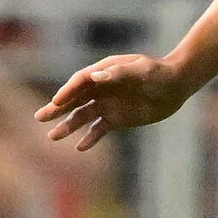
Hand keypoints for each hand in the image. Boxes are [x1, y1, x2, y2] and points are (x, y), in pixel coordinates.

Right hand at [35, 54, 187, 150]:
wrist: (177, 85)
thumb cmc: (160, 73)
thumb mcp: (142, 70)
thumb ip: (119, 73)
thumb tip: (96, 77)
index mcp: (105, 72)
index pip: (80, 81)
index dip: (67, 91)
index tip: (56, 102)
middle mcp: (102, 88)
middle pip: (75, 99)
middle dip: (57, 108)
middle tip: (40, 117)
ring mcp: (108, 104)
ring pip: (82, 116)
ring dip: (68, 125)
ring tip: (53, 136)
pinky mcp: (116, 118)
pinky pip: (98, 129)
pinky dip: (89, 138)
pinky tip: (80, 147)